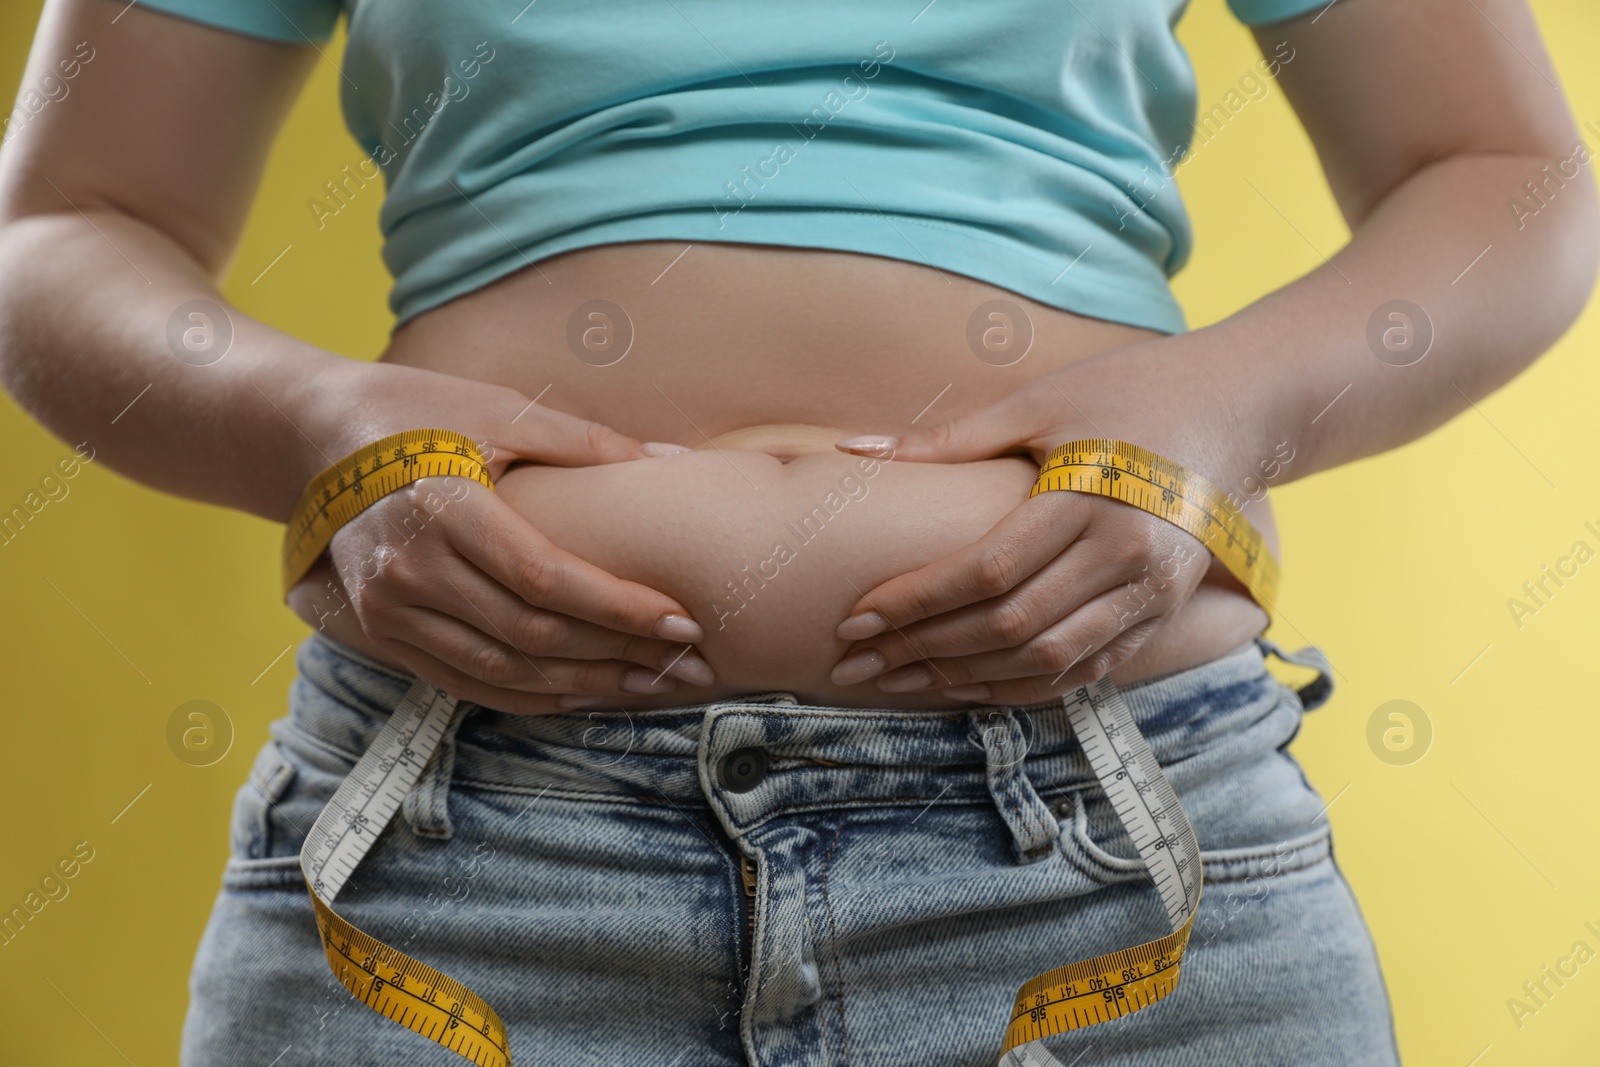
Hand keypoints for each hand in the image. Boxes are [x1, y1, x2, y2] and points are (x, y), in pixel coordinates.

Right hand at [288, 360, 713, 714]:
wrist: (317, 434)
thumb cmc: (419, 410)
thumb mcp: (500, 409)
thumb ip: (585, 442)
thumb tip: (672, 459)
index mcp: (444, 507)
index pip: (547, 580)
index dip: (620, 609)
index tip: (683, 622)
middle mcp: (410, 568)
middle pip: (530, 635)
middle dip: (618, 654)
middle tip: (686, 661)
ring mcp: (388, 608)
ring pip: (502, 671)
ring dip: (582, 684)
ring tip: (647, 683)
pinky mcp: (381, 630)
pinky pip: (464, 682)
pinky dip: (529, 695)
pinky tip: (582, 691)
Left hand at [827, 350, 1255, 705]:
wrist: (1244, 406)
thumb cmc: (1133, 389)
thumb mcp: (1042, 401)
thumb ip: (951, 438)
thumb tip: (853, 451)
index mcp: (1092, 498)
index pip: (986, 571)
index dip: (916, 601)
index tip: (855, 617)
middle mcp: (1127, 557)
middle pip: (1010, 626)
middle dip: (924, 649)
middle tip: (856, 662)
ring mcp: (1151, 594)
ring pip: (1046, 661)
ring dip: (966, 678)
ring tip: (900, 681)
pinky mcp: (1162, 613)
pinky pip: (1085, 668)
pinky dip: (1022, 685)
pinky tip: (968, 685)